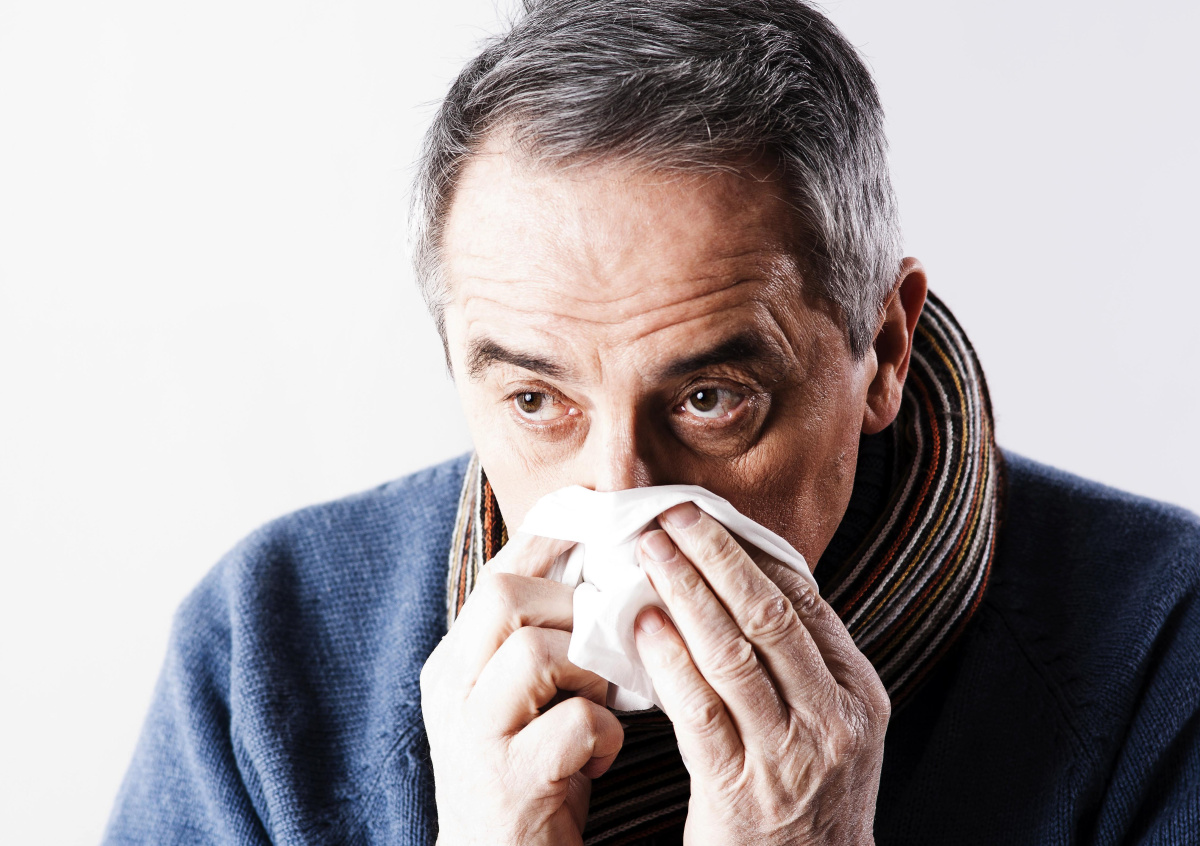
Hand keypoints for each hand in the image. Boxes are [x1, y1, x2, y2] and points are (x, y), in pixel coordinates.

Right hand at [421, 533, 623, 845]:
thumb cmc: (527, 776)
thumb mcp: (519, 700)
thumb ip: (540, 640)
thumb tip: (595, 565)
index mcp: (453, 662)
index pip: (494, 573)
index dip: (549, 541)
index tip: (597, 524)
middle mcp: (451, 690)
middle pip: (504, 596)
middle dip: (572, 605)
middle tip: (603, 640)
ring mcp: (474, 736)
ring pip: (535, 649)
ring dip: (590, 668)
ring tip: (601, 701)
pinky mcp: (510, 782)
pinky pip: (573, 721)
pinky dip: (604, 732)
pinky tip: (599, 756)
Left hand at [633, 502, 889, 845]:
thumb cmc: (807, 796)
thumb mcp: (830, 726)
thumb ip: (801, 662)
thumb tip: (744, 579)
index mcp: (857, 693)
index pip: (803, 601)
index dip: (749, 551)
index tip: (706, 516)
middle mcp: (833, 720)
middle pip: (768, 614)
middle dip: (715, 555)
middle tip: (671, 515)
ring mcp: (789, 756)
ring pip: (731, 653)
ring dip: (685, 592)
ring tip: (649, 552)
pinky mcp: (738, 789)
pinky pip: (698, 709)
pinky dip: (668, 658)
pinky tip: (642, 624)